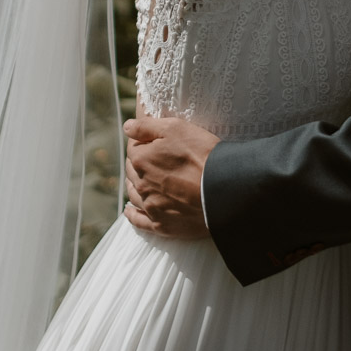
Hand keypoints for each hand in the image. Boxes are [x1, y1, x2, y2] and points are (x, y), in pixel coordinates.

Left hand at [122, 115, 219, 239]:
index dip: (143, 143)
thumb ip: (146, 126)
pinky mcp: (161, 225)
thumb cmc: (202, 154)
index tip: (154, 143)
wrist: (224, 189)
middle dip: (139, 165)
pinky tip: (130, 211)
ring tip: (140, 183)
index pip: (133, 148)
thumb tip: (126, 127)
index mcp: (141, 159)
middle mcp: (141, 184)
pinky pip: (139, 221)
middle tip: (153, 161)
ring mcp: (150, 206)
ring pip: (134, 195)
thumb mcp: (176, 128)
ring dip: (134, 186)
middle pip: (132, 172)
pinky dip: (132, 215)